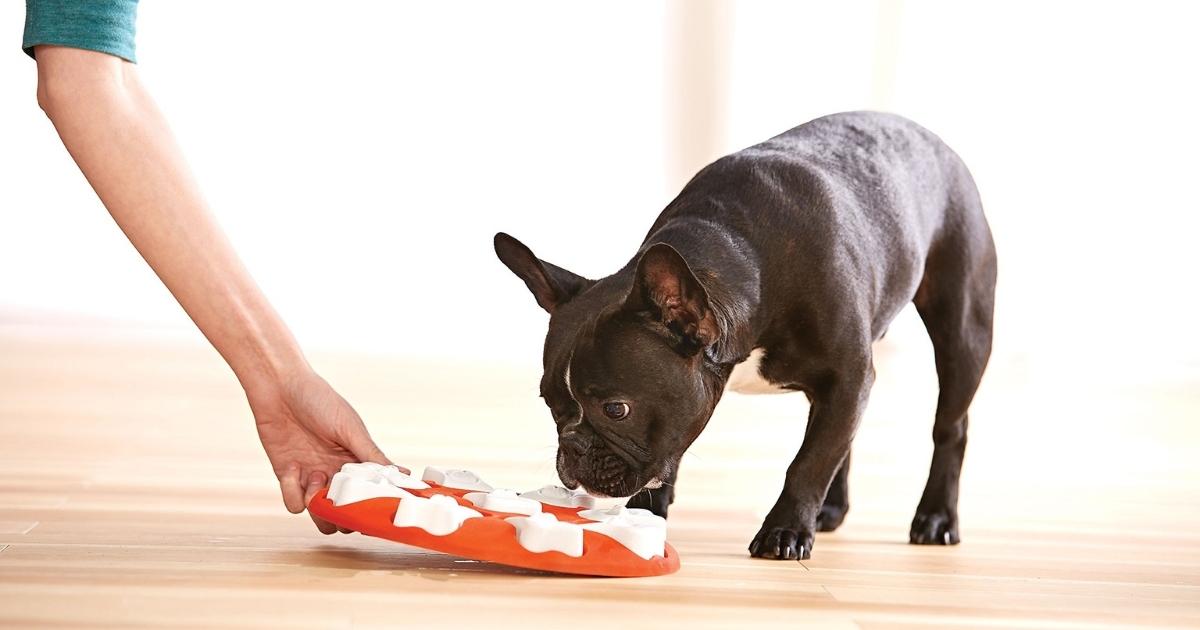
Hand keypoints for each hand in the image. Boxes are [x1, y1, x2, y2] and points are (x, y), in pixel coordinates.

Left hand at [249, 369, 397, 533]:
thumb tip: (403, 474)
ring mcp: (312, 479)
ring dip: (319, 508)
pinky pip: (293, 505)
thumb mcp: (350, 428)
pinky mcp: (288, 479)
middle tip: (338, 494)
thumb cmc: (319, 401)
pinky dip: (292, 493)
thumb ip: (372, 455)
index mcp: (357, 462)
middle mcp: (337, 475)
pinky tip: (293, 469)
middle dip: (344, 514)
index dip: (370, 505)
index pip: (370, 496)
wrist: (279, 388)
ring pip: (321, 518)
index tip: (368, 503)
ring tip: (316, 478)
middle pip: (347, 516)